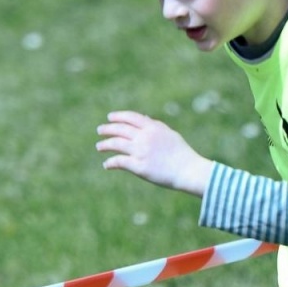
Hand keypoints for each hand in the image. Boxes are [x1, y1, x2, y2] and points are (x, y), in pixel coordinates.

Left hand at [95, 110, 213, 195]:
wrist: (188, 170)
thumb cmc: (182, 153)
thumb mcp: (170, 134)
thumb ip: (156, 125)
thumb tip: (144, 118)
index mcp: (153, 128)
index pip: (131, 117)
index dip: (118, 116)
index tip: (110, 117)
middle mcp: (145, 137)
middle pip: (120, 129)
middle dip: (108, 129)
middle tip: (100, 130)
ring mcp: (141, 151)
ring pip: (116, 144)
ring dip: (105, 144)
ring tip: (99, 147)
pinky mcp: (139, 167)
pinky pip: (119, 162)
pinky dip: (111, 163)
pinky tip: (107, 165)